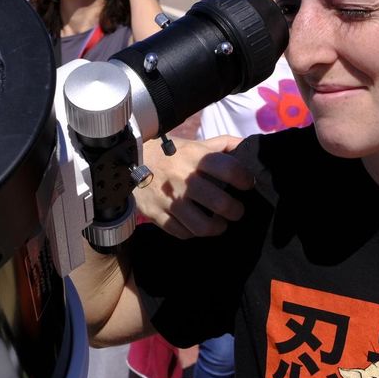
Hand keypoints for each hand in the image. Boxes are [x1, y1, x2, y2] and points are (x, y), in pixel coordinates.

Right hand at [134, 136, 252, 237]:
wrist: (130, 160)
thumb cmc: (171, 154)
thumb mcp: (195, 144)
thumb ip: (223, 144)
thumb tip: (248, 146)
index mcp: (195, 157)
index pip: (229, 169)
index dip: (245, 179)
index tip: (248, 184)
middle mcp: (183, 178)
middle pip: (220, 203)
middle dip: (236, 210)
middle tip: (236, 210)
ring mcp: (169, 199)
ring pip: (202, 225)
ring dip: (218, 227)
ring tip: (221, 223)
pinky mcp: (156, 214)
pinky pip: (182, 233)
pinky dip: (194, 232)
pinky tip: (198, 225)